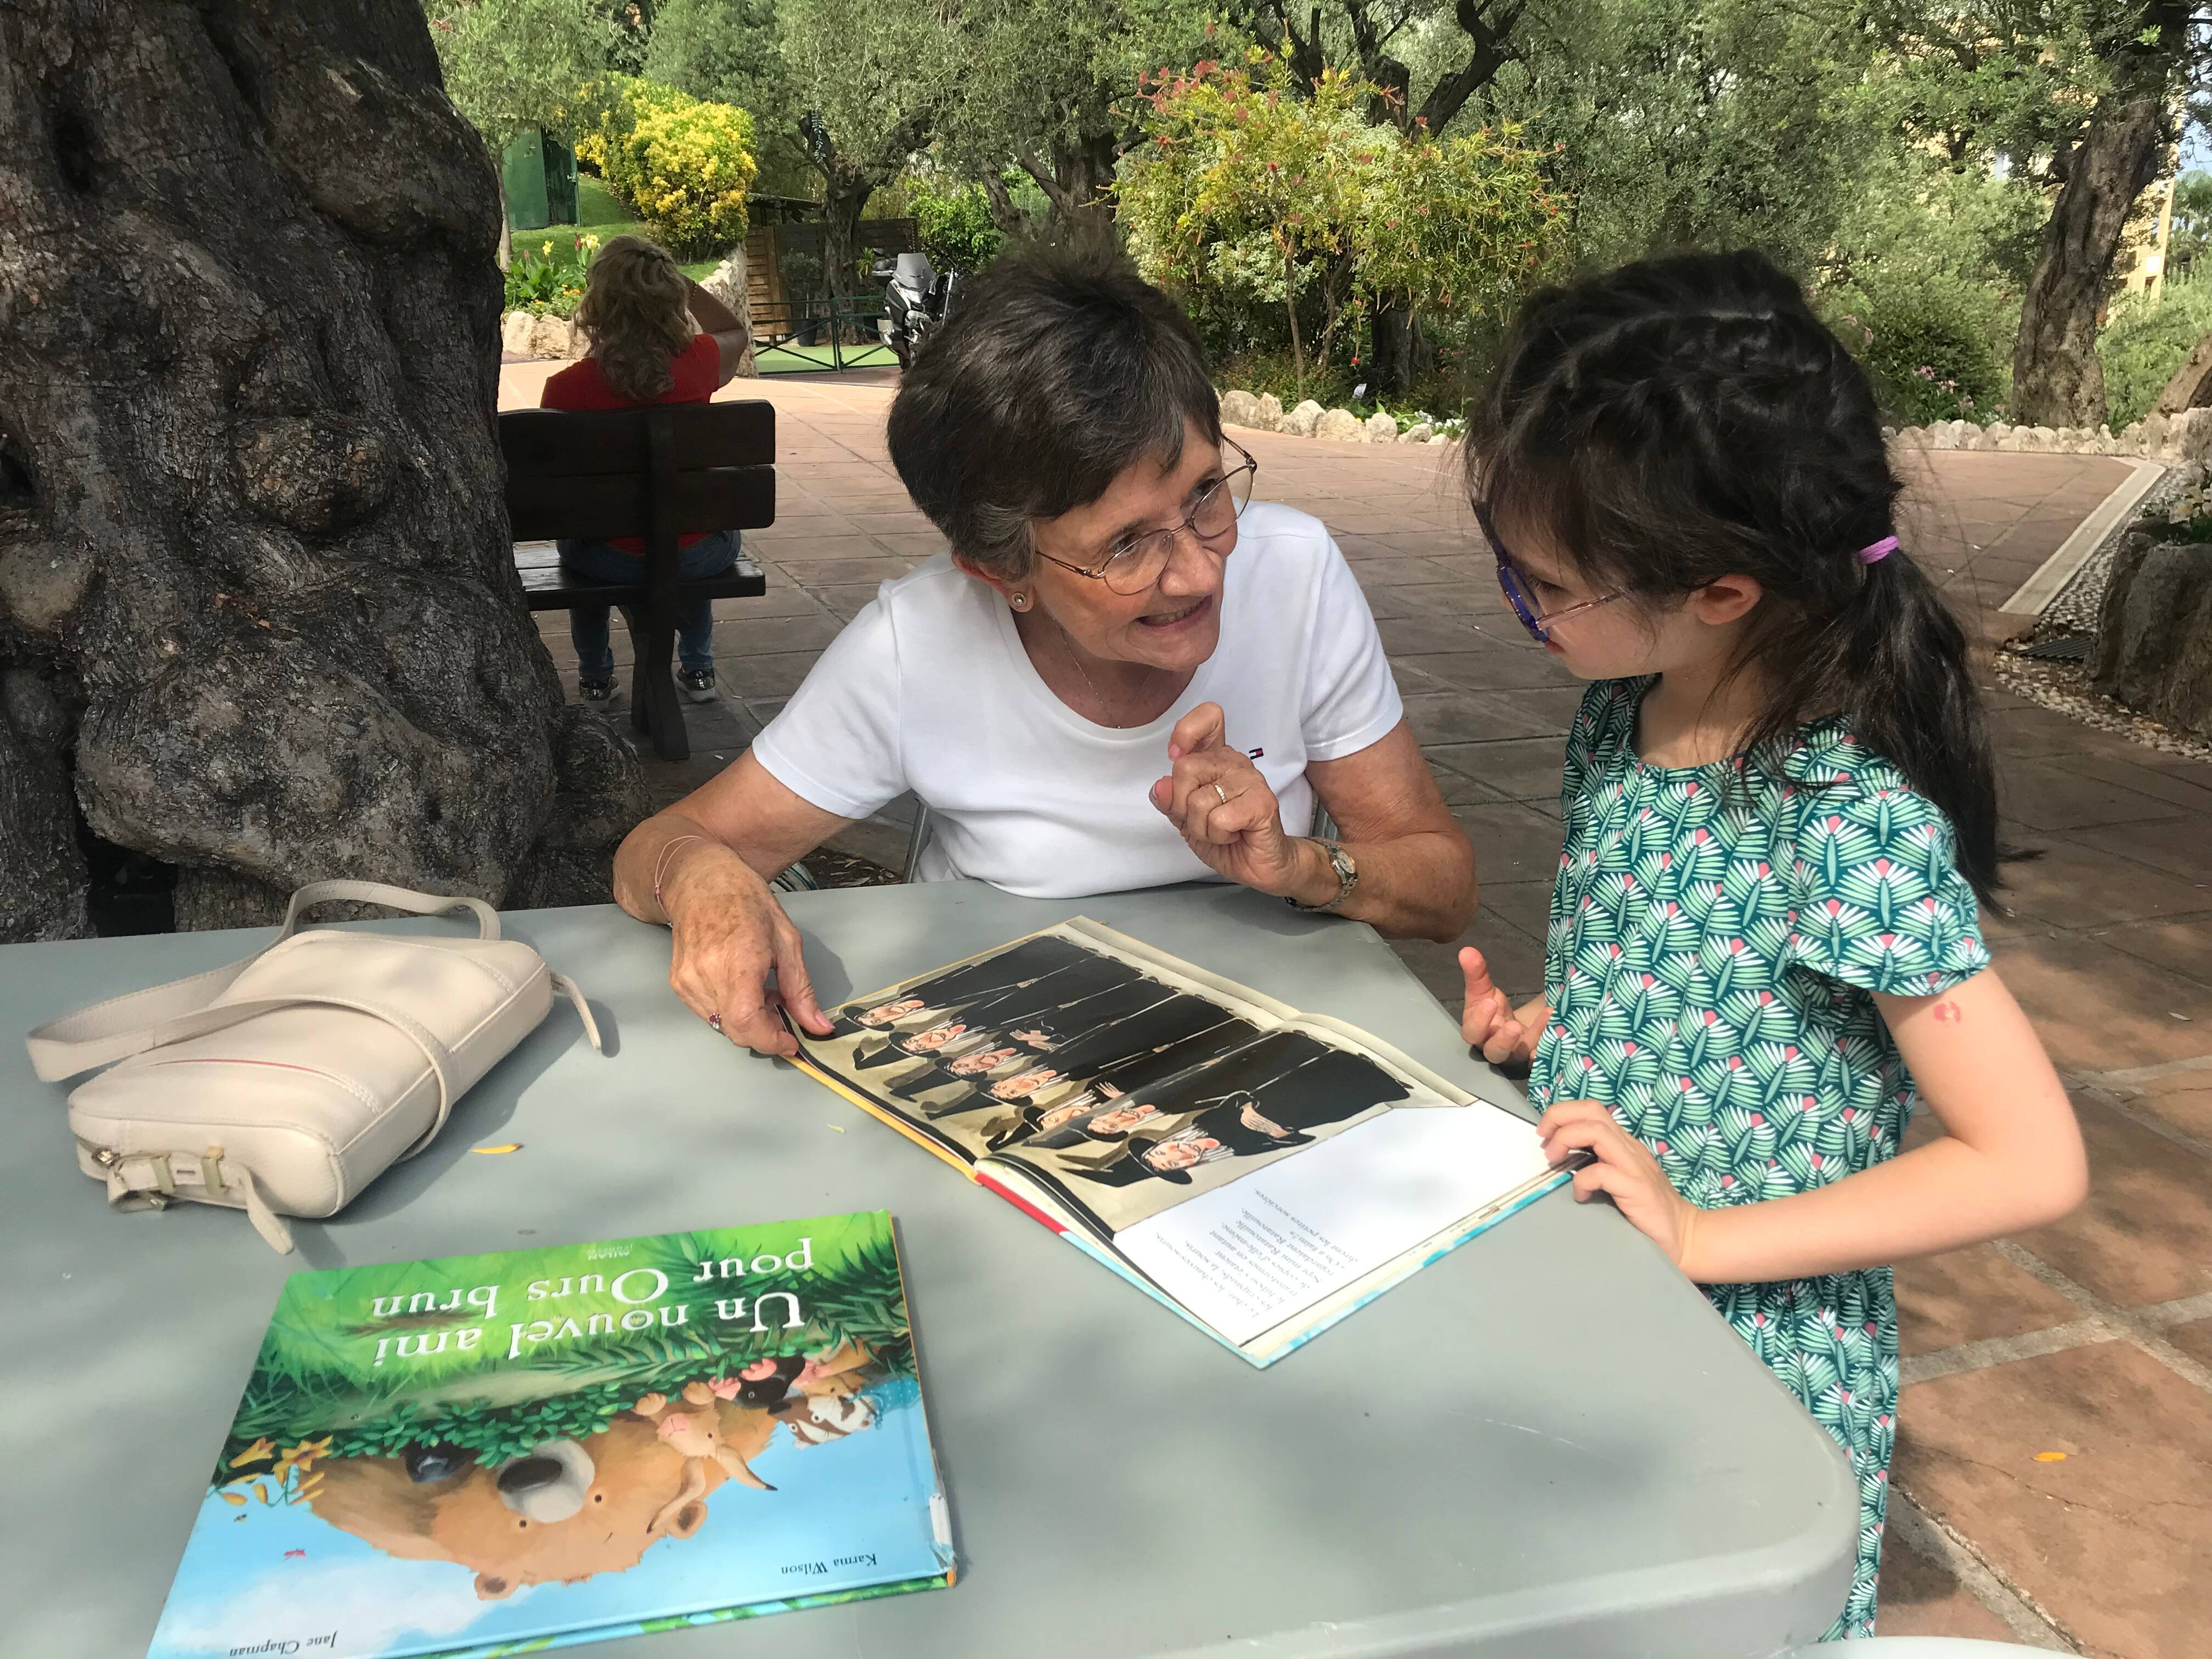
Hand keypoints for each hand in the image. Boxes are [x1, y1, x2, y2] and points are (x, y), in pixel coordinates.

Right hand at [660, 841, 832, 1057]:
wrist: (701, 881)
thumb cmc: (746, 901)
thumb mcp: (787, 941)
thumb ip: (800, 989)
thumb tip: (816, 1026)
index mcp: (736, 961)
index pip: (747, 1022)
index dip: (771, 1041)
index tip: (791, 1042)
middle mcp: (705, 975)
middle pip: (735, 1030)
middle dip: (764, 1032)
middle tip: (782, 1012)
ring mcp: (687, 982)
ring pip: (722, 1025)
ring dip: (747, 1020)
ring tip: (761, 990)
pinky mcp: (678, 984)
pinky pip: (709, 1013)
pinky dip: (729, 1010)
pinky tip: (740, 987)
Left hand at [1149, 703, 1302, 894]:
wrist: (1257, 864)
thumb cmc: (1224, 836)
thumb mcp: (1186, 819)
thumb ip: (1171, 800)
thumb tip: (1160, 786)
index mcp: (1216, 758)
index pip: (1209, 717)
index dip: (1185, 732)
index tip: (1176, 754)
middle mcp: (1234, 762)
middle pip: (1185, 767)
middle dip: (1183, 806)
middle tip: (1204, 819)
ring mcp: (1251, 780)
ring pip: (1199, 800)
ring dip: (1202, 828)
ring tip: (1222, 830)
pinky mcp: (1263, 802)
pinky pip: (1219, 818)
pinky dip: (1219, 835)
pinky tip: (1235, 835)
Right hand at [1459, 948, 1538, 1066]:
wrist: (1513, 1027)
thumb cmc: (1493, 1009)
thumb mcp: (1484, 991)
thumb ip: (1476, 973)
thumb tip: (1467, 951)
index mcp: (1478, 1032)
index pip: (1472, 1032)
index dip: (1479, 1021)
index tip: (1490, 1002)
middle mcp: (1495, 1048)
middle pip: (1495, 1052)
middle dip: (1503, 1040)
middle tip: (1513, 1026)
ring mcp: (1516, 1055)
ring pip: (1522, 1053)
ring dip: (1535, 1035)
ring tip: (1548, 1013)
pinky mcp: (1534, 1058)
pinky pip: (1542, 1056)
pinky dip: (1549, 1044)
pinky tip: (1557, 1030)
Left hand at [1537, 1099, 1698, 1270]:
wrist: (1684, 1234)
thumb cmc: (1647, 1209)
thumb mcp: (1618, 1178)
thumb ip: (1596, 1164)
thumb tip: (1560, 1158)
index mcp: (1623, 1143)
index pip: (1591, 1110)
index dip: (1563, 1114)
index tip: (1544, 1133)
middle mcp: (1629, 1148)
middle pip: (1591, 1112)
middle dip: (1559, 1117)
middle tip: (1543, 1139)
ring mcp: (1634, 1166)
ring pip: (1597, 1132)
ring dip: (1566, 1139)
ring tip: (1554, 1159)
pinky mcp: (1637, 1188)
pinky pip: (1602, 1173)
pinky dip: (1582, 1181)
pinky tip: (1579, 1194)